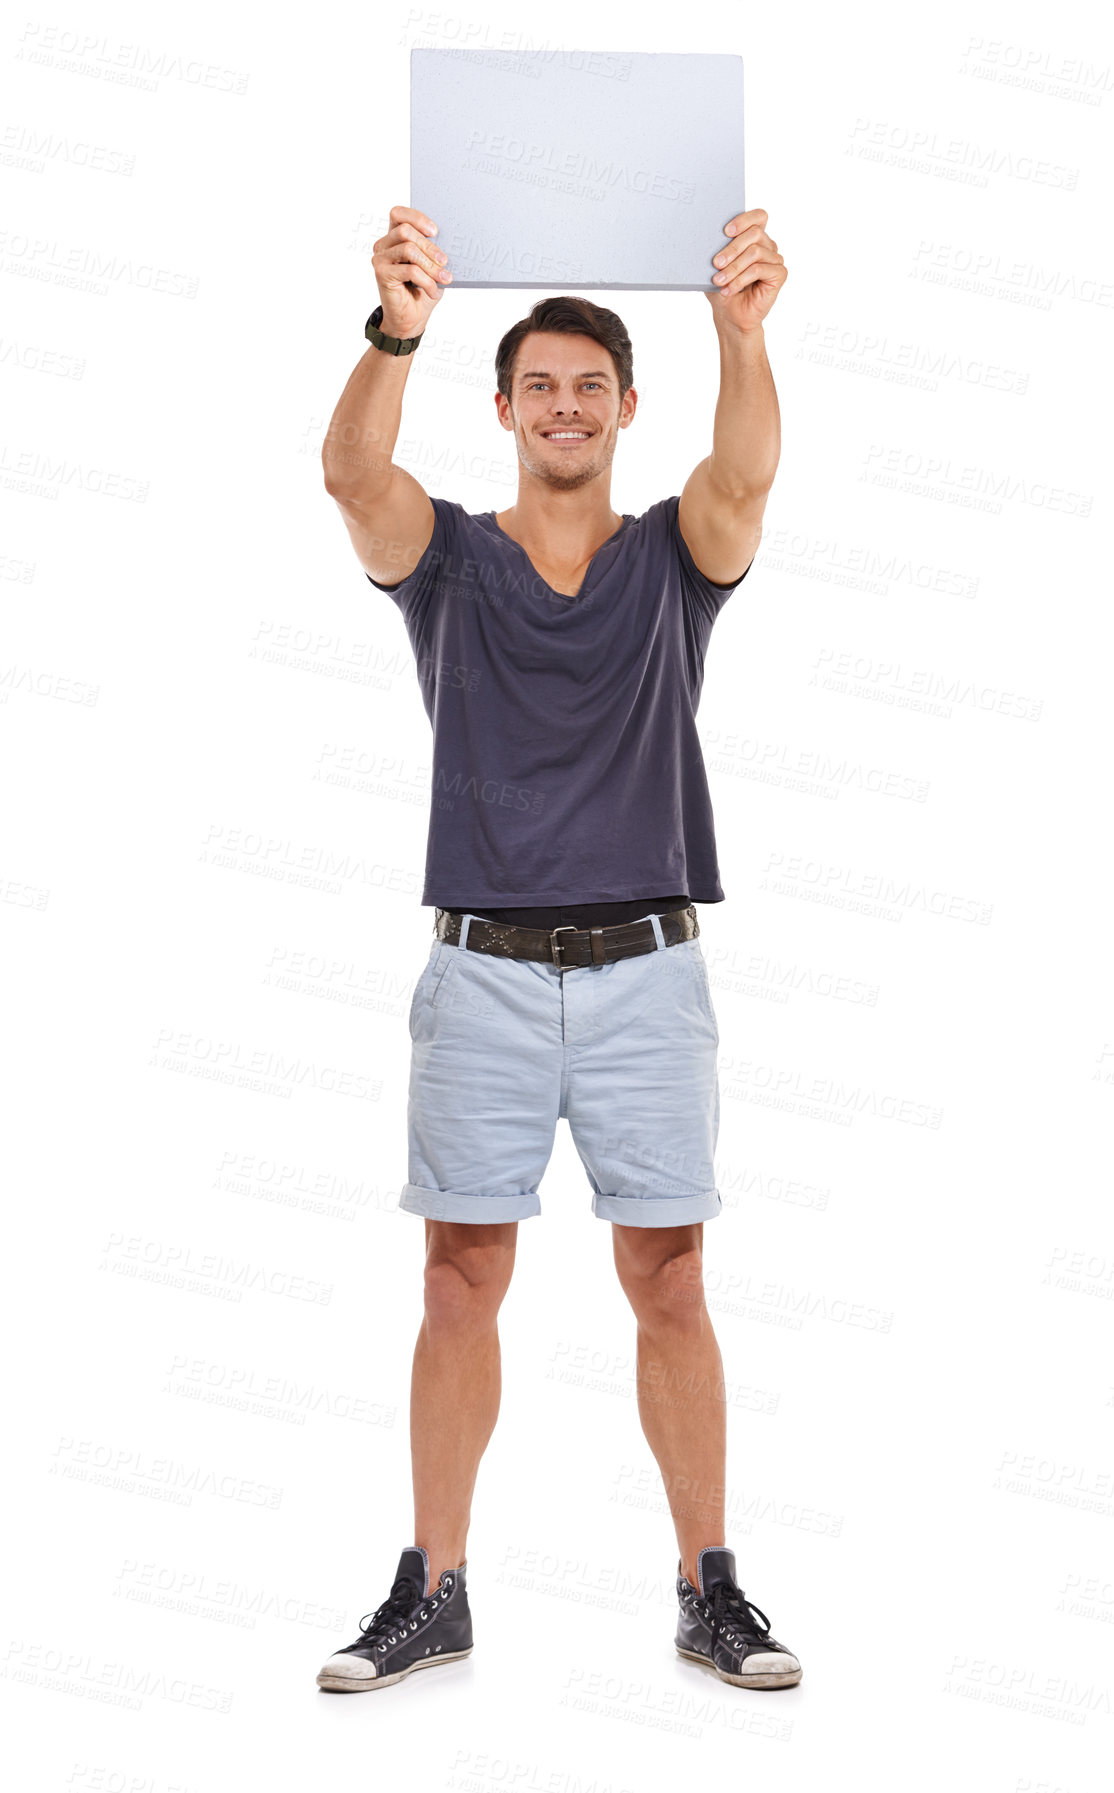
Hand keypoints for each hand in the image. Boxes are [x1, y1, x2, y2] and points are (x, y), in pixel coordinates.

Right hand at [371, 204, 452, 338]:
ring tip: (444, 278)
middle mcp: (384, 245)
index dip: (417, 218)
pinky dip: (426, 281)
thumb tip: (450, 239)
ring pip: (408, 249)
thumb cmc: (422, 290)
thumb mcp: (432, 266)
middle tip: (445, 261)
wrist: (412, 318)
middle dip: (429, 246)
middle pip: (405, 230)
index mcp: (394, 237)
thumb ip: (433, 250)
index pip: (399, 214)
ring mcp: (380, 259)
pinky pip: (409, 270)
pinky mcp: (382, 274)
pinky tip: (433, 291)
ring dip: (430, 265)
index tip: (435, 231)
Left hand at [705, 208, 785, 331]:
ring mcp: (775, 259)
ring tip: (719, 281)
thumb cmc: (722, 289)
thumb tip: (705, 238)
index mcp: (755, 238)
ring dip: (734, 268)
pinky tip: (729, 289)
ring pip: (755, 252)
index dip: (744, 220)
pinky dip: (741, 280)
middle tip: (716, 263)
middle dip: (732, 248)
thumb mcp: (715, 267)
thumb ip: (716, 250)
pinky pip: (759, 269)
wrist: (730, 316)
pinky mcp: (779, 274)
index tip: (725, 231)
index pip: (758, 216)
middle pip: (755, 233)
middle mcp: (768, 246)